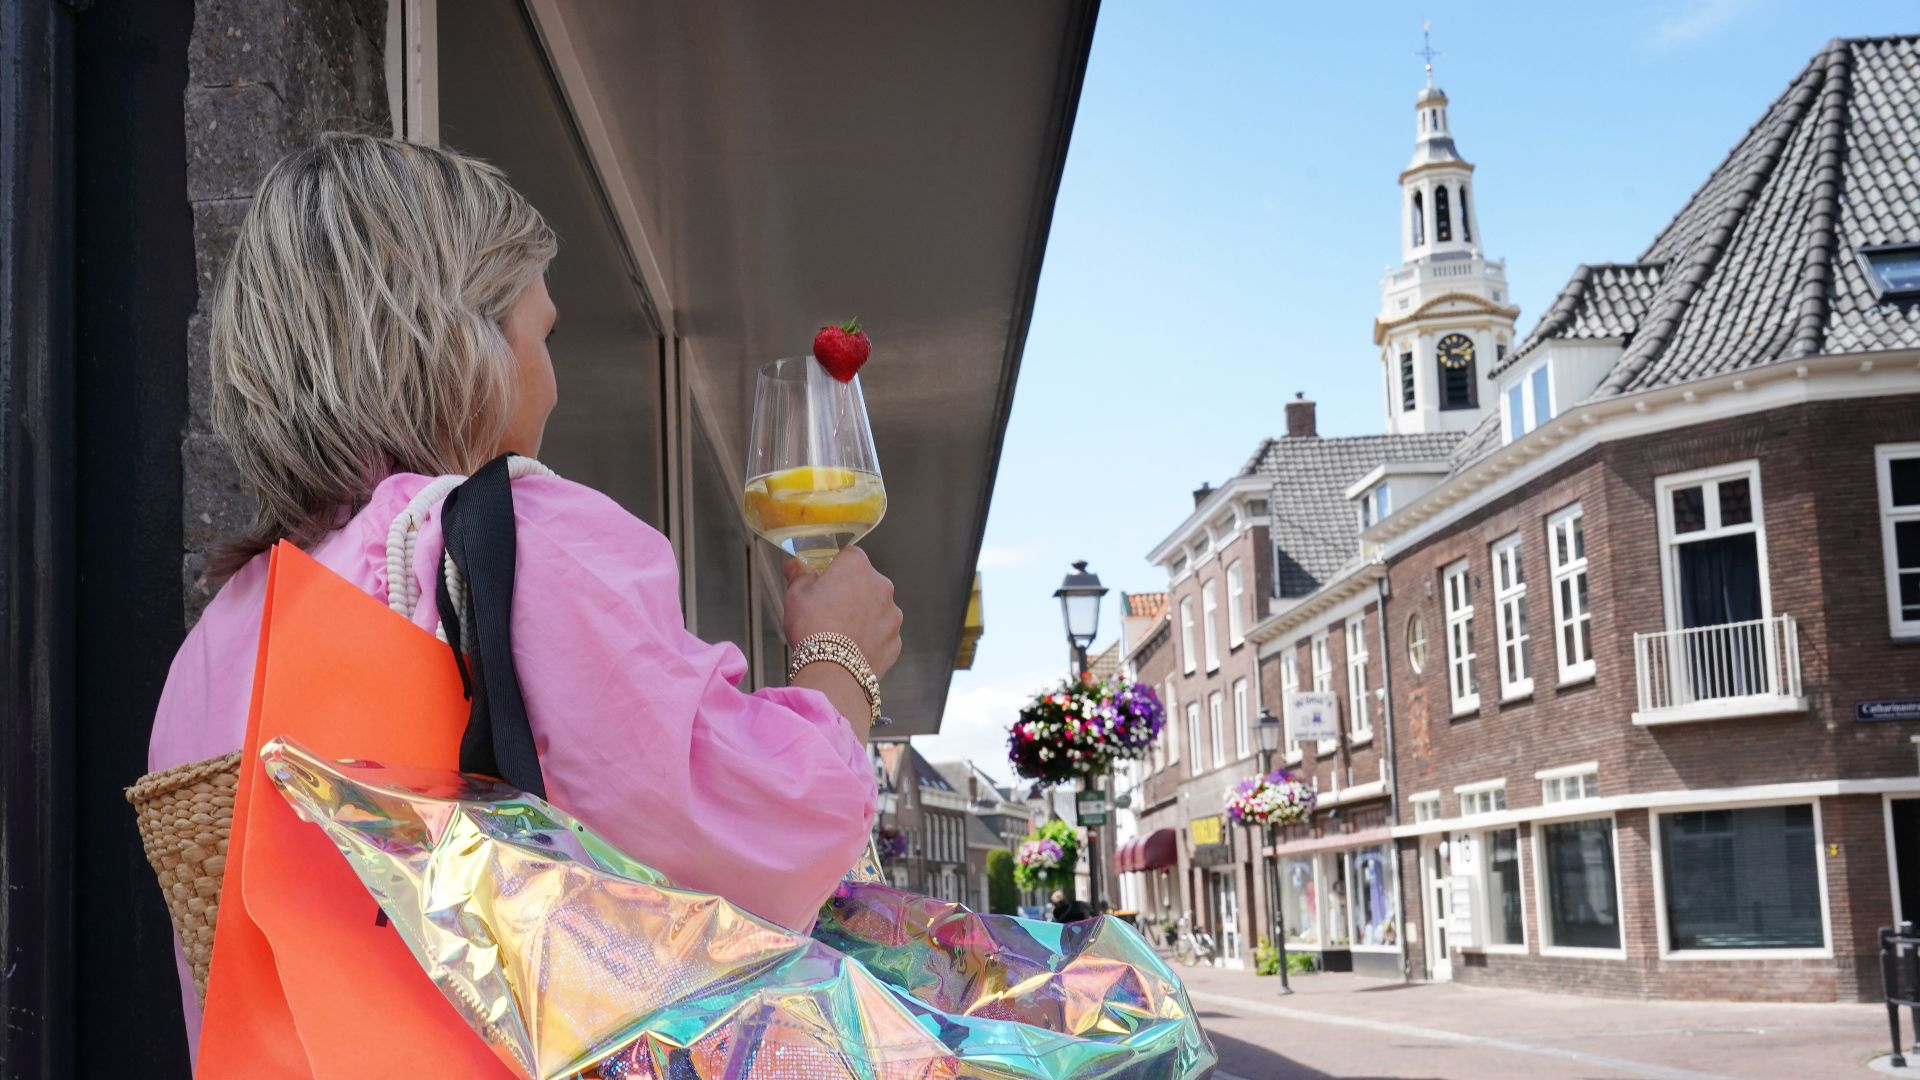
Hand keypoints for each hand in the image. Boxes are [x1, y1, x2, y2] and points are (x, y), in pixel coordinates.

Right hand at [782, 546, 902, 678]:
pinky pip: (881, 634)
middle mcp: (881, 585)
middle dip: (850, 592)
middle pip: (865, 582)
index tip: (823, 580)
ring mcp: (892, 614)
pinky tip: (852, 648)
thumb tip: (795, 565)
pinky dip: (870, 638)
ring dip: (862, 615)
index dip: (834, 567)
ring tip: (840, 633)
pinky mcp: (895, 640)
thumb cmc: (813, 627)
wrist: (833, 671)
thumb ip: (798, 574)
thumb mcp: (795, 595)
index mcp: (856, 566)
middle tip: (828, 609)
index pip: (848, 555)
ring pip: (876, 608)